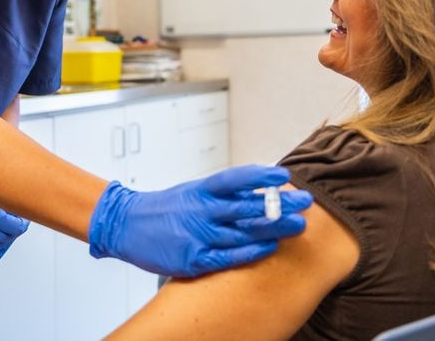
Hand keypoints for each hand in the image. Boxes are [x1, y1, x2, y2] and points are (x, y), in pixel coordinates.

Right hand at [88, 165, 313, 277]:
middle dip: (280, 204)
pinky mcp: (192, 259)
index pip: (235, 178)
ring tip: (297, 225)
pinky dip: (250, 252)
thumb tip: (261, 188)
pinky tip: (269, 247)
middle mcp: (201, 210)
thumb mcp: (194, 192)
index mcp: (201, 189)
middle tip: (306, 202)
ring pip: (242, 232)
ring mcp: (197, 235)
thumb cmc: (167, 208)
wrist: (128, 226)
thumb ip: (224, 193)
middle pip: (247, 206)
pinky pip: (227, 256)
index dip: (261, 175)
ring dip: (273, 229)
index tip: (284, 174)